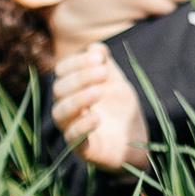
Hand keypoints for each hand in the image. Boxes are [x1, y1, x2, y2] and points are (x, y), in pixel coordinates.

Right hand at [51, 43, 151, 171]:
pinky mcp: (81, 149)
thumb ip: (105, 64)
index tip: (98, 57)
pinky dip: (81, 126)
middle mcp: (68, 108)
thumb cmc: (120, 109)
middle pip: (59, 89)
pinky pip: (72, 138)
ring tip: (98, 92)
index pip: (62, 71)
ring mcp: (72, 128)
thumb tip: (94, 46)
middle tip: (102, 73)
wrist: (135, 141)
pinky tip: (96, 117)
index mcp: (73, 89)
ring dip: (78, 99)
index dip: (76, 61)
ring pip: (60, 113)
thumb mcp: (116, 82)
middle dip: (80, 77)